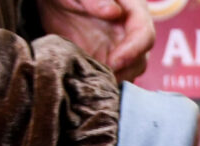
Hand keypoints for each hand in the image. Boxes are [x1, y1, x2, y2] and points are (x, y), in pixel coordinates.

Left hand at [37, 0, 154, 80]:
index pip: (144, 34)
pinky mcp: (107, 62)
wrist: (55, 3)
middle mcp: (131, 31)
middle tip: (100, 79)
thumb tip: (113, 12)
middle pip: (140, 59)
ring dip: (113, 81)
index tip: (114, 62)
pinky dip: (103, 84)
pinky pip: (112, 78)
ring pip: (128, 73)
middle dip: (123, 73)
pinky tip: (87, 84)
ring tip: (93, 83)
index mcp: (132, 9)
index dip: (133, 50)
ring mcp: (119, 49)